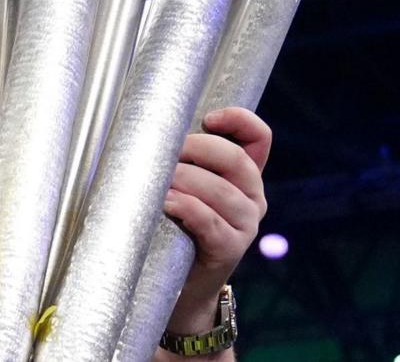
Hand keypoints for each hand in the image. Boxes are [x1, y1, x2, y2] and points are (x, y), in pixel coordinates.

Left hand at [163, 107, 270, 334]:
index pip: (259, 138)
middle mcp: (252, 197)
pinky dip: (185, 207)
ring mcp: (245, 225)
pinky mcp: (230, 249)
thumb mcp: (181, 188)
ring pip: (220, 190)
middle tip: (165, 153)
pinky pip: (210, 221)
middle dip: (197, 148)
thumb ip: (179, 162)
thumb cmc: (173, 228)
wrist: (180, 287)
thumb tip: (147, 132)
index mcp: (244, 176)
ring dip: (183, 180)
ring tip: (156, 182)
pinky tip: (165, 204)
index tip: (207, 118)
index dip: (240, 120)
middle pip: (236, 160)